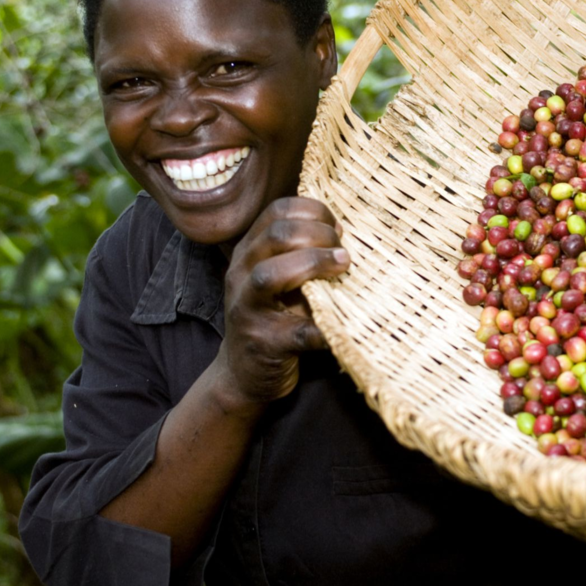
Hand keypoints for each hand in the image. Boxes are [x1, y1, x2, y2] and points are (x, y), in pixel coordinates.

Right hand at [216, 197, 348, 410]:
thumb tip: (343, 228)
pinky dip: (325, 327)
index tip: (338, 227)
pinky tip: (343, 324)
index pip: (277, 211)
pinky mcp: (265, 344)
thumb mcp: (281, 277)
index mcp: (250, 251)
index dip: (314, 211)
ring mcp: (248, 309)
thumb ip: (302, 251)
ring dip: (314, 264)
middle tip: (343, 253)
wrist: (245, 374)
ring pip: (270, 274)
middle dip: (319, 235)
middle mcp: (241, 274)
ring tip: (342, 267)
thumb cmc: (275, 317)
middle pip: (276, 235)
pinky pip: (297, 332)